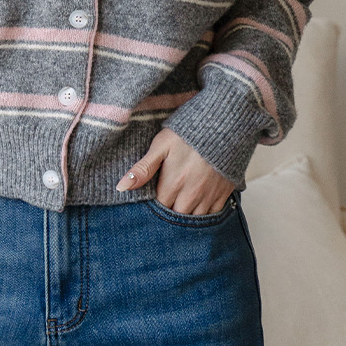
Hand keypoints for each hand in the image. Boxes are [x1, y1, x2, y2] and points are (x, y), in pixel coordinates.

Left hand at [117, 126, 232, 216]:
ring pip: (194, 220)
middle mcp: (190, 196)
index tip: (153, 201)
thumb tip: (121, 187)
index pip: (158, 210)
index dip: (154, 207)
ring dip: (186, 217)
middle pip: (175, 218)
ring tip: (182, 206)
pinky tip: (200, 207)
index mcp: (172, 184)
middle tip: (167, 203)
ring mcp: (208, 197)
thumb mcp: (161, 145)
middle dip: (170, 214)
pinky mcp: (223, 194)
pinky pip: (213, 216)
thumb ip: (142, 168)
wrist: (224, 124)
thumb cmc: (188, 132)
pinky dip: (205, 216)